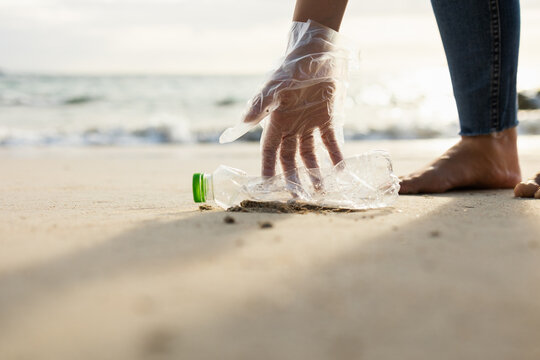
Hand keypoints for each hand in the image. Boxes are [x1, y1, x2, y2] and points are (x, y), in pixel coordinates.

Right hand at [220, 20, 350, 186]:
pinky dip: (335, 155)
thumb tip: (242, 123)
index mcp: (276, 121)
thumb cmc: (293, 68)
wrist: (318, 52)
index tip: (268, 187)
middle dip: (293, 178)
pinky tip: (340, 170)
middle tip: (299, 197)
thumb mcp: (276, 87)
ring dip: (315, 172)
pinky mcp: (328, 120)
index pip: (270, 151)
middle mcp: (291, 127)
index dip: (268, 168)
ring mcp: (310, 125)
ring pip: (310, 155)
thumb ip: (260, 105)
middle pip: (290, 158)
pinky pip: (331, 142)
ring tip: (320, 191)